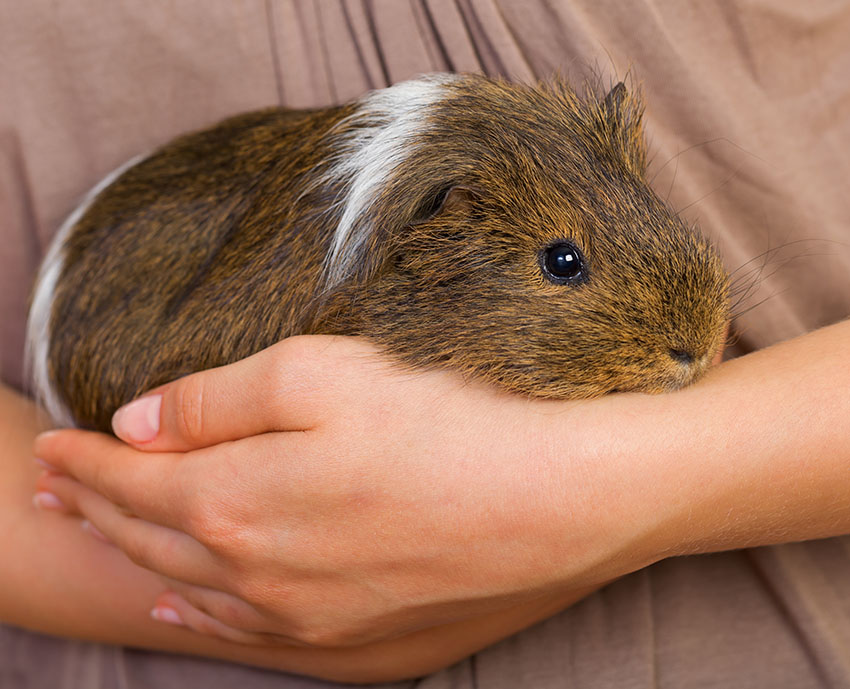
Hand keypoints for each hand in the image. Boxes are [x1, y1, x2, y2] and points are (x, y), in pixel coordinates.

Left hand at [33, 336, 653, 648]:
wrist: (557, 502)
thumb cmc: (446, 423)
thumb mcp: (320, 374)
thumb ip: (217, 398)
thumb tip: (140, 423)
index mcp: (240, 504)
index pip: (135, 481)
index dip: (86, 462)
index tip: (50, 445)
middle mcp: (260, 576)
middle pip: (153, 537)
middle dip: (93, 509)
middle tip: (51, 492)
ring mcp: (309, 618)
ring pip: (194, 588)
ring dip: (138, 557)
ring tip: (101, 538)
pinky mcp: (357, 639)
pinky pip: (249, 633)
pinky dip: (201, 611)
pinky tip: (184, 601)